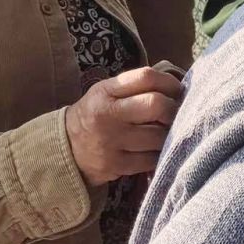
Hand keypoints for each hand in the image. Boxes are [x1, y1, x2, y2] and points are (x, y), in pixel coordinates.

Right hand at [64, 67, 184, 186]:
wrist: (65, 148)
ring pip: (158, 136)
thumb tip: (179, 88)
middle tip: (176, 113)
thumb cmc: (97, 114)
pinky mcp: (115, 165)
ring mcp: (111, 142)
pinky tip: (156, 150)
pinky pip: (151, 160)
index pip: (146, 77)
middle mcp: (107, 115)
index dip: (169, 82)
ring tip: (167, 132)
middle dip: (173, 109)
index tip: (177, 90)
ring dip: (169, 135)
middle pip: (156, 105)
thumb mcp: (107, 92)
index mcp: (106, 91)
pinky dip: (159, 155)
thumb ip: (136, 86)